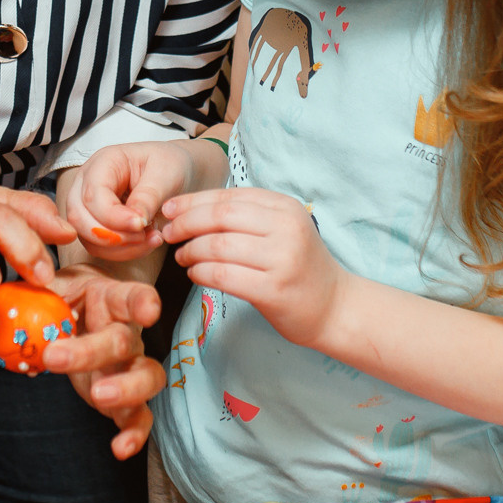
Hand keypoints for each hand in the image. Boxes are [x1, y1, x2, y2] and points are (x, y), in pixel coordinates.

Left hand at [42, 261, 165, 460]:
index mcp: (110, 299)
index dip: (143, 303)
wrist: (80, 308)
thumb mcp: (44, 288)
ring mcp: (129, 367)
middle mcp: (127, 333)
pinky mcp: (125, 397)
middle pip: (123, 341)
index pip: (134, 296)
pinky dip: (134, 434)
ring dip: (126, 389)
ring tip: (99, 398)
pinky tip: (120, 449)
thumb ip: (14, 303)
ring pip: (147, 378)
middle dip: (91, 350)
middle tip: (55, 358)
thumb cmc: (65, 295)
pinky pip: (138, 416)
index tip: (148, 313)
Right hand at [65, 142, 207, 260]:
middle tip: (144, 235)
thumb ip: (148, 196)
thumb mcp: (165, 174)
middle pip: (79, 218)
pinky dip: (123, 252)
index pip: (93, 195)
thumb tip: (135, 221)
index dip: (114, 217)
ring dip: (119, 248)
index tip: (141, 224)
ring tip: (152, 238)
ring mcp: (88, 205)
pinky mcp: (96, 224)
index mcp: (103, 163)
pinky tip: (147, 242)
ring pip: (86, 237)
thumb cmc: (169, 165)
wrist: (175, 170)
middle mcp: (87, 183)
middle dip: (111, 236)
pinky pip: (98, 247)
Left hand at [160, 188, 343, 347]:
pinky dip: (201, 273)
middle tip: (168, 234)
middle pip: (220, 217)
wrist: (335, 306)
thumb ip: (246, 216)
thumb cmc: (300, 266)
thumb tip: (190, 209)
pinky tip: (195, 274)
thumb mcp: (281, 229)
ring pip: (218, 246)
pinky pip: (223, 276)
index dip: (192, 202)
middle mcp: (286, 228)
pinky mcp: (274, 290)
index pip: (228, 196)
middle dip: (186, 223)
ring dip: (191, 251)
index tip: (169, 210)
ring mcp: (282, 259)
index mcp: (285, 207)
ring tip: (182, 257)